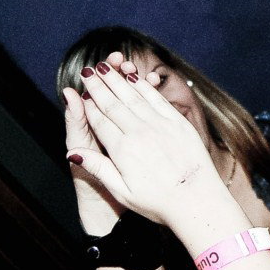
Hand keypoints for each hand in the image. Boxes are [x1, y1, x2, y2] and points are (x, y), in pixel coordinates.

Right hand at [64, 52, 229, 231]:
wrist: (197, 202)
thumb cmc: (159, 202)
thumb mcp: (122, 191)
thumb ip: (98, 168)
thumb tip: (72, 153)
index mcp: (123, 150)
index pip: (99, 120)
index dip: (87, 104)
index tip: (79, 91)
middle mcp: (141, 133)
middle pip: (114, 103)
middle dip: (99, 85)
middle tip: (88, 71)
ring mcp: (161, 125)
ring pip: (134, 97)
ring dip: (118, 80)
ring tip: (106, 67)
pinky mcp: (178, 123)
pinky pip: (157, 99)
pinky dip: (143, 86)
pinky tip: (134, 77)